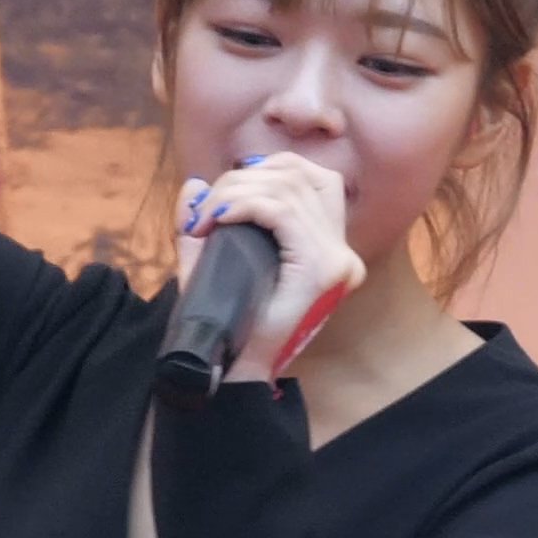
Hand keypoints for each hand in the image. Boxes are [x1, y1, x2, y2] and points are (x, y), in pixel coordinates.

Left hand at [175, 154, 362, 383]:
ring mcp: (336, 260)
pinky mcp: (319, 269)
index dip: (268, 170)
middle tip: (205, 209)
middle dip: (241, 180)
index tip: (228, 194)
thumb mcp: (214, 258)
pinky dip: (242, 205)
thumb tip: (194, 184)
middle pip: (298, 176)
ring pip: (287, 188)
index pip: (316, 179)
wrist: (237, 367)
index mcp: (331, 247)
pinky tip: (218, 219)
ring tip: (207, 216)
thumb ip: (205, 219)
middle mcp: (343, 251)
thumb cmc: (229, 318)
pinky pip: (280, 211)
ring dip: (236, 191)